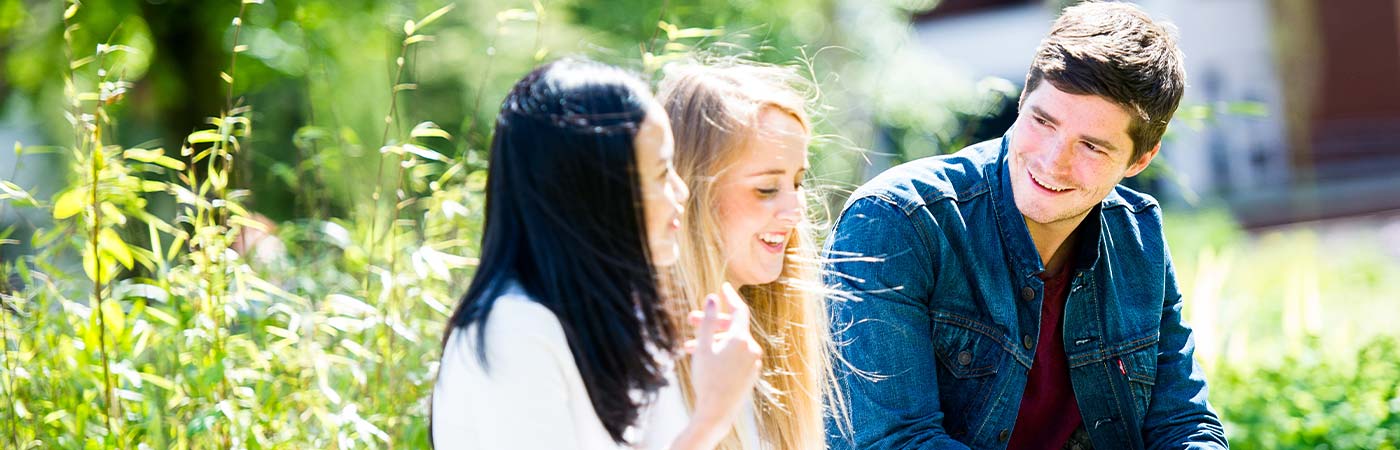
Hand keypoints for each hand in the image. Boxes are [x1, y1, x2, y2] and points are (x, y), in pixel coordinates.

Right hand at [684, 282, 761, 433]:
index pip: (739, 310)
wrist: (717, 413)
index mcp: (742, 339)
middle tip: (690, 319)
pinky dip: (721, 352)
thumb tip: (713, 298)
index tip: (723, 286)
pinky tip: (703, 358)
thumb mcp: (703, 347)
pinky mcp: (750, 373)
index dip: (730, 297)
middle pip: (732, 328)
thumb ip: (709, 321)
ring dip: (712, 340)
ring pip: (732, 343)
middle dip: (711, 323)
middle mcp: (752, 348)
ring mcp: (753, 362)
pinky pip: (735, 356)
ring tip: (688, 346)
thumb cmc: (708, 380)